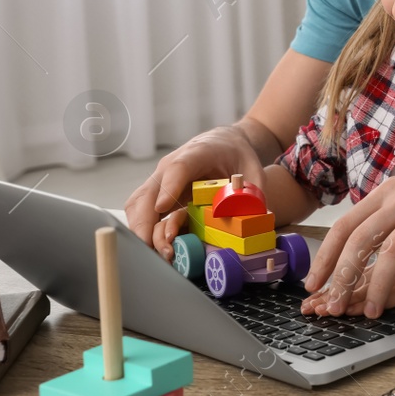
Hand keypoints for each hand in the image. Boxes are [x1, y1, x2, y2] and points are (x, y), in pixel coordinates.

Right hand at [124, 123, 267, 253]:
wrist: (223, 143)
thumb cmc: (236, 155)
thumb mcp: (252, 169)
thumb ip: (254, 191)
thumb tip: (255, 216)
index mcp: (197, 154)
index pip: (178, 168)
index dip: (169, 188)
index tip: (162, 209)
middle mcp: (171, 166)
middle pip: (148, 191)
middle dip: (146, 222)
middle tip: (155, 248)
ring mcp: (160, 180)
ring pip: (138, 203)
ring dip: (141, 229)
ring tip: (154, 252)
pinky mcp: (157, 193)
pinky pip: (141, 210)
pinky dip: (142, 228)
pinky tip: (151, 246)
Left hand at [303, 132, 394, 316]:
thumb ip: (387, 210)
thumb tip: (358, 239)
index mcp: (389, 192)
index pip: (345, 225)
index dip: (326, 257)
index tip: (313, 284)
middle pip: (361, 241)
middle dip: (343, 279)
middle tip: (334, 306)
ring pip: (392, 253)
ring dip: (378, 287)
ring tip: (374, 312)